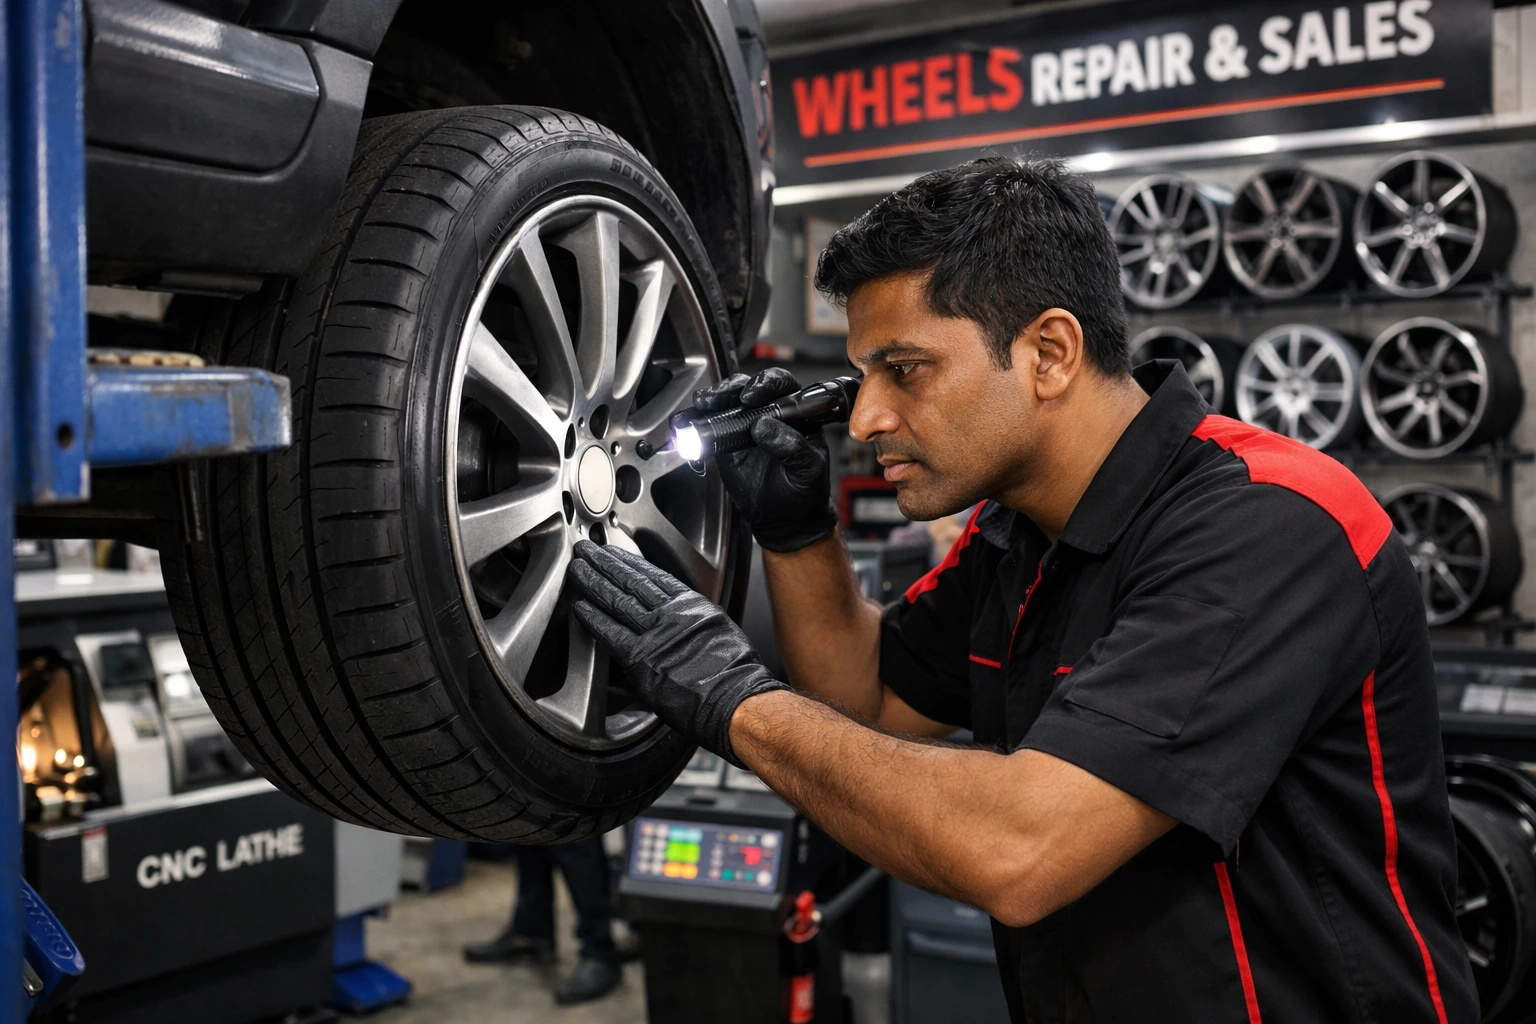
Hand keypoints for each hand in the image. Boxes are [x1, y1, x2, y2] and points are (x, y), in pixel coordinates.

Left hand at [567, 541, 787, 767]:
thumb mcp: (720, 633)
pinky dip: (593, 619)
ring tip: (578, 569)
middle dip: (606, 562)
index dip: (630, 561)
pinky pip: (610, 633)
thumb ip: (694, 624)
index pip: (654, 576)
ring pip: (617, 599)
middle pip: (631, 580)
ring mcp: (656, 634)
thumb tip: (678, 625)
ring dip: (593, 582)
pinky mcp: (642, 658)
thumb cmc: (736, 676)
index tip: (615, 552)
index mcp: (693, 606)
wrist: (737, 700)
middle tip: (586, 550)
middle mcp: (673, 614)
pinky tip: (580, 606)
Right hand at [693, 368, 837, 552]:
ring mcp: (745, 425)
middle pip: (747, 386)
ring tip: (701, 406)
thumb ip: (793, 447)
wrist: (783, 518)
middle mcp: (769, 413)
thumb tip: (765, 426)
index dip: (764, 384)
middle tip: (717, 400)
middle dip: (729, 389)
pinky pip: (708, 425)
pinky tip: (684, 422)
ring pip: (726, 400)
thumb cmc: (803, 492)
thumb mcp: (807, 470)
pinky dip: (693, 422)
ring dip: (711, 399)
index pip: (781, 386)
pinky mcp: (725, 441)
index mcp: (796, 414)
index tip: (751, 398)